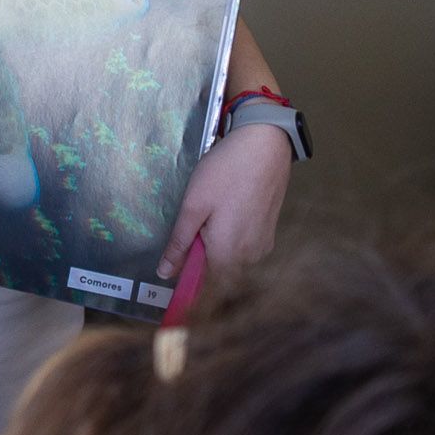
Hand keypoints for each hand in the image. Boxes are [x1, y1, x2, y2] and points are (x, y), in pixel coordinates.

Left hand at [158, 121, 291, 283]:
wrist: (265, 145)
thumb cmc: (225, 172)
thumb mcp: (193, 206)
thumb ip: (179, 244)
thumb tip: (165, 273)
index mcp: (228, 255)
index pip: (205, 288)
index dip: (187, 285)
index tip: (173, 272)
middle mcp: (249, 258)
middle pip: (218, 274)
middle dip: (200, 261)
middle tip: (193, 228)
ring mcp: (262, 246)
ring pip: (231, 261)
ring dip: (215, 249)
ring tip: (211, 216)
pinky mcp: (269, 233)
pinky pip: (244, 249)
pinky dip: (230, 240)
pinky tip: (225, 214)